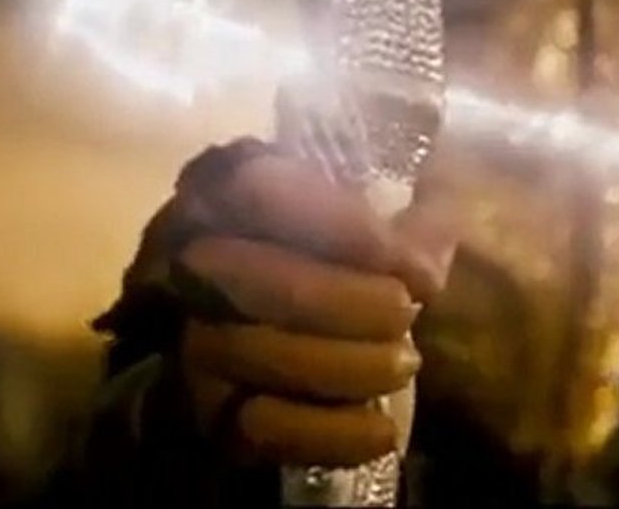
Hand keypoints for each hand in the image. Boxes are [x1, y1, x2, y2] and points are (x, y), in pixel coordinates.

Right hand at [162, 144, 458, 467]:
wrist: (296, 321)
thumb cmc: (348, 248)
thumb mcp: (384, 210)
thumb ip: (412, 211)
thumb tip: (431, 249)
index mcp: (225, 184)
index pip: (260, 189)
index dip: (341, 227)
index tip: (411, 262)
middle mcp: (187, 254)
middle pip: (251, 277)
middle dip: (342, 301)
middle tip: (406, 312)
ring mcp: (188, 335)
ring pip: (250, 353)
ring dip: (343, 365)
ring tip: (404, 364)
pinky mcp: (203, 410)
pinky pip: (254, 428)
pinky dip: (325, 434)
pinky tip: (382, 429)